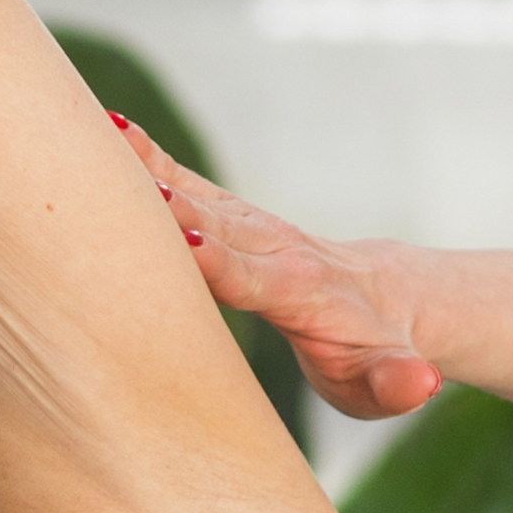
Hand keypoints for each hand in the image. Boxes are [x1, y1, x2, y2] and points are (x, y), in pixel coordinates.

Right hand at [107, 116, 444, 414]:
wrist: (391, 300)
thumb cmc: (376, 355)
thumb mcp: (389, 383)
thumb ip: (398, 384)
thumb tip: (420, 384)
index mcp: (298, 290)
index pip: (251, 276)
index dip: (218, 262)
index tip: (181, 242)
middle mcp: (271, 247)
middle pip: (210, 223)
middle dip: (163, 207)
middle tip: (108, 184)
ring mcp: (250, 226)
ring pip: (193, 193)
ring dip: (145, 170)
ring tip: (93, 135)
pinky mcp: (232, 216)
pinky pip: (187, 182)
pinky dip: (149, 158)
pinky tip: (107, 128)